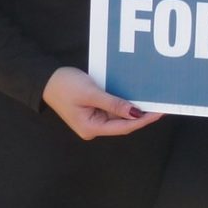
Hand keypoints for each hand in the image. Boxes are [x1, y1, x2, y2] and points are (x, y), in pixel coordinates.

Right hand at [41, 67, 161, 139]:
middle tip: (161, 106)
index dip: (143, 120)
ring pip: (119, 117)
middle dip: (141, 115)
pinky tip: (136, 97)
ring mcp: (94, 120)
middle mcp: (94, 127)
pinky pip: (113, 109)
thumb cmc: (65, 86)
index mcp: (91, 128)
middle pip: (123, 124)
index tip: (159, 113)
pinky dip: (124, 104)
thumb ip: (113, 104)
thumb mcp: (91, 94)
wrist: (46, 79)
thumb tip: (135, 113)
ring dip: (134, 109)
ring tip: (153, 101)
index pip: (124, 127)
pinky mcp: (94, 111)